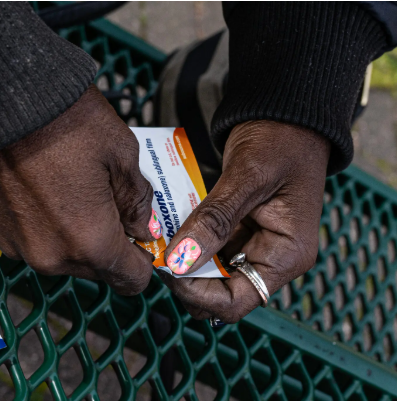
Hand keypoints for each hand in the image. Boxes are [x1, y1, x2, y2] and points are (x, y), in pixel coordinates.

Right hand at [0, 85, 159, 294]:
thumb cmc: (66, 119)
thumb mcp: (122, 154)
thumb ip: (138, 203)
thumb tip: (142, 230)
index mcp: (91, 242)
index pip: (130, 281)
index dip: (141, 261)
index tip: (139, 238)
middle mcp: (50, 256)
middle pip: (93, 267)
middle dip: (104, 241)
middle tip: (101, 199)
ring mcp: (14, 245)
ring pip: (58, 254)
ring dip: (68, 233)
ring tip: (62, 187)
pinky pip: (25, 237)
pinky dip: (35, 221)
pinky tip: (32, 185)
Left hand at [159, 121, 329, 322]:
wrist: (286, 112)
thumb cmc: (280, 139)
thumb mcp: (246, 177)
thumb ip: (214, 220)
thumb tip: (179, 262)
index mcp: (286, 255)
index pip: (236, 301)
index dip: (196, 292)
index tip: (167, 267)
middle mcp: (272, 258)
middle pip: (219, 292)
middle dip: (186, 276)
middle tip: (158, 250)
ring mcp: (254, 245)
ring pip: (209, 272)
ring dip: (183, 258)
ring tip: (161, 235)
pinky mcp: (239, 231)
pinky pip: (208, 247)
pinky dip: (188, 240)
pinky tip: (172, 225)